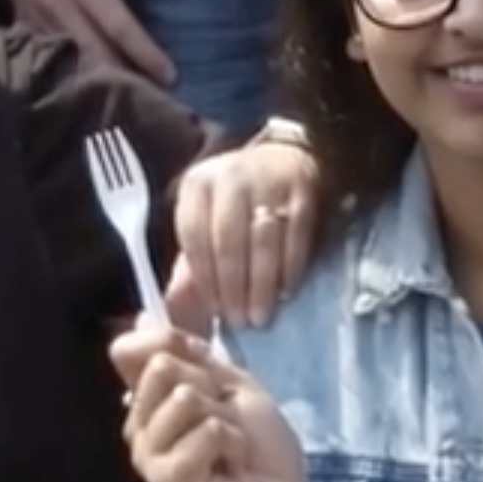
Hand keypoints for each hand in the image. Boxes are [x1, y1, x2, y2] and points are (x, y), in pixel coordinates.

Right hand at [0, 0, 175, 88]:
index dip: (145, 54)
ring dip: (97, 87)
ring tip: (125, 107)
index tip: (170, 77)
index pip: (118, 26)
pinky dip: (70, 76)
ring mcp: (35, 17)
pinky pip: (48, 59)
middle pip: (95, 57)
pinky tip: (87, 94)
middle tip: (154, 105)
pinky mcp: (21, 20)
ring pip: (70, 65)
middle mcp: (56, 4)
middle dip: (124, 83)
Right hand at [106, 322, 312, 481]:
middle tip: (226, 420)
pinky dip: (232, 442)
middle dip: (210, 385)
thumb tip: (142, 314)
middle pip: (160, 365)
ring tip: (231, 447)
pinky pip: (203, 430)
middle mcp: (139, 424)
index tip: (205, 366)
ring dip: (225, 419)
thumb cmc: (261, 448)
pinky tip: (231, 467)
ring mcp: (147, 453)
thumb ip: (190, 352)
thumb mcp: (232, 384)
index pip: (130, 349)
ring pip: (183, 396)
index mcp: (151, 400)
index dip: (169, 342)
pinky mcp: (163, 478)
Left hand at [170, 140, 316, 331]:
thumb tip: (181, 305)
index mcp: (197, 186)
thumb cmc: (239, 202)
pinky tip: (286, 292)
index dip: (204, 278)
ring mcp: (267, 182)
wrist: (287, 159)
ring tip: (261, 316)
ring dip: (261, 285)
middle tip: (240, 321)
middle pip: (228, 242)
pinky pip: (295, 238)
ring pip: (262, 242)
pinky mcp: (301, 192)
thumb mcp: (207, 217)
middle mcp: (229, 178)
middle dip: (233, 288)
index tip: (215, 311)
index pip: (194, 237)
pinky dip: (290, 269)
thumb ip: (194, 259)